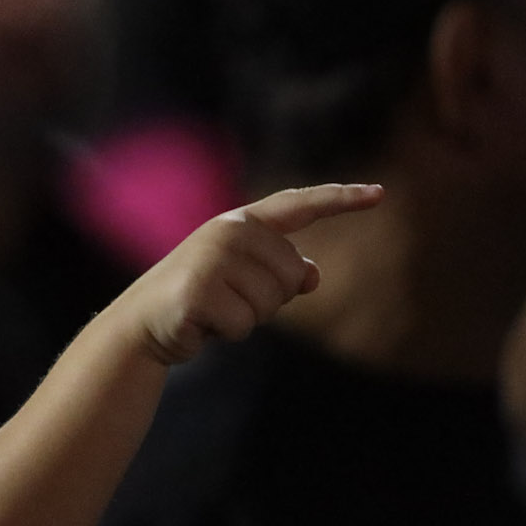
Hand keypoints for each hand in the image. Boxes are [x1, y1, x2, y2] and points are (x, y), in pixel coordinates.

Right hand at [123, 183, 383, 365]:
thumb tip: (313, 273)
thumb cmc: (201, 299)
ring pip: (272, 302)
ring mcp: (212, 258)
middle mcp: (227, 231)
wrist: (145, 322)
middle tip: (228, 299)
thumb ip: (279, 271)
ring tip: (213, 310)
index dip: (340, 199)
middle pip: (292, 273)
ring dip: (247, 318)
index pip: (298, 206)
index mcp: (240, 223)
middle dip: (270, 299)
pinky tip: (203, 323)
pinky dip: (228, 332)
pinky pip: (246, 323)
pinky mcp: (200, 289)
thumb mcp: (244, 281)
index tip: (380, 193)